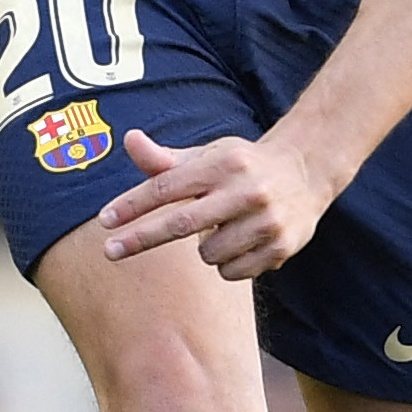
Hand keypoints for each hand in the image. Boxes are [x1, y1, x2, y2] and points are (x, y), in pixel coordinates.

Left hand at [96, 128, 338, 280]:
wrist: (306, 171)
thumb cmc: (242, 165)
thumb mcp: (208, 155)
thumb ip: (166, 159)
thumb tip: (129, 139)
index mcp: (223, 164)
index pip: (168, 186)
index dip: (132, 205)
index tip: (104, 221)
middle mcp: (246, 190)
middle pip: (180, 223)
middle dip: (140, 239)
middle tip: (110, 251)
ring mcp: (266, 221)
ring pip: (207, 255)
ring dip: (203, 249)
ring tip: (222, 229)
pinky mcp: (281, 246)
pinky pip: (233, 272)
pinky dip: (227, 264)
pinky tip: (241, 243)